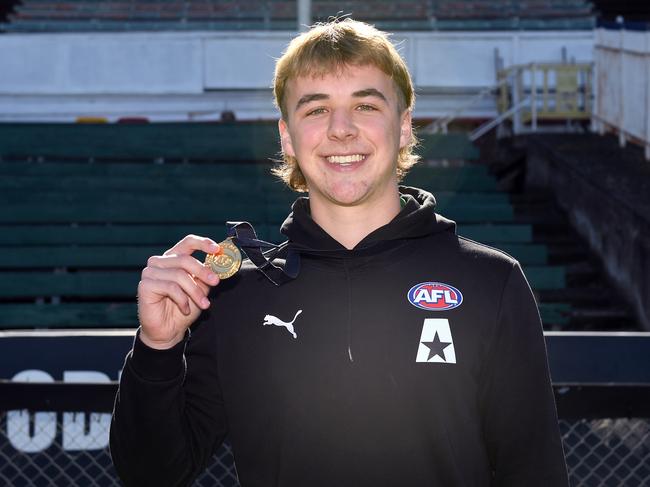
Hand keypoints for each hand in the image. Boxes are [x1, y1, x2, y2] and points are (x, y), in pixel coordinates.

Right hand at [137, 235, 220, 349]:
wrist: (168, 331)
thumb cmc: (184, 308)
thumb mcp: (200, 289)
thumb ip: (206, 276)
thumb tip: (219, 263)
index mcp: (173, 259)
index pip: (187, 243)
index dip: (202, 243)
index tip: (217, 249)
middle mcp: (159, 262)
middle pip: (185, 260)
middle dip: (203, 272)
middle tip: (215, 282)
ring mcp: (150, 272)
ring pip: (179, 275)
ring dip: (195, 291)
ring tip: (204, 304)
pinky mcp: (145, 285)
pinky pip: (171, 287)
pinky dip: (182, 299)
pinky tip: (185, 308)